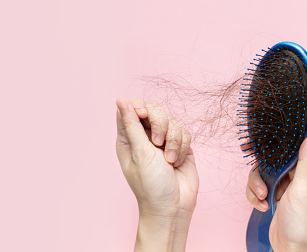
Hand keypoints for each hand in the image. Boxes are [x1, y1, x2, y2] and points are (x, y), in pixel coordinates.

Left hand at [116, 98, 198, 251]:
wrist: (173, 207)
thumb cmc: (151, 185)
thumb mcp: (140, 153)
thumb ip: (132, 124)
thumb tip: (121, 100)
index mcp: (128, 137)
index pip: (132, 107)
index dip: (140, 107)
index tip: (144, 116)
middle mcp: (145, 136)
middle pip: (154, 109)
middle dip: (160, 124)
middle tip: (157, 143)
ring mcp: (163, 141)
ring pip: (173, 121)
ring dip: (173, 141)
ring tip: (168, 161)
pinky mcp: (180, 146)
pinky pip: (185, 132)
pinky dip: (182, 147)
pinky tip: (176, 162)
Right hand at [245, 132, 306, 251]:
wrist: (294, 250)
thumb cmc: (305, 223)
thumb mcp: (304, 189)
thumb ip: (306, 161)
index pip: (286, 149)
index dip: (269, 147)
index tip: (251, 146)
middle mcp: (296, 176)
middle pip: (268, 161)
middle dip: (259, 175)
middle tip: (261, 189)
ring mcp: (283, 187)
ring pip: (259, 175)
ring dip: (255, 188)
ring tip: (263, 201)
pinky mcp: (273, 197)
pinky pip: (256, 188)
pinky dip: (254, 197)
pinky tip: (262, 207)